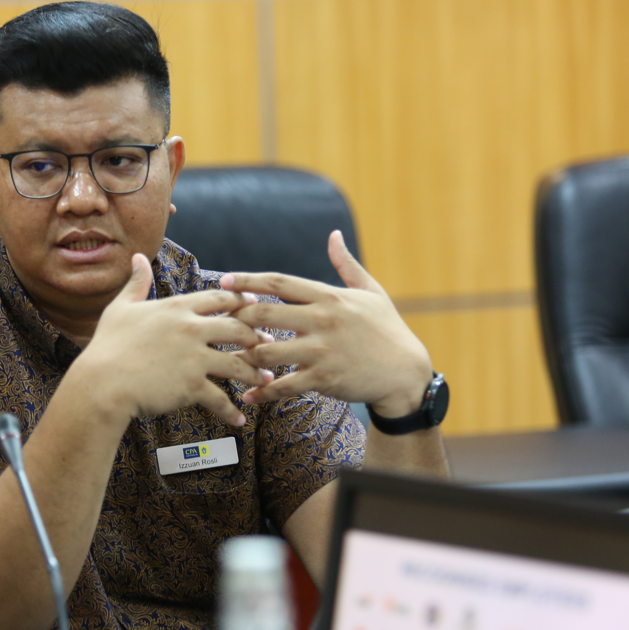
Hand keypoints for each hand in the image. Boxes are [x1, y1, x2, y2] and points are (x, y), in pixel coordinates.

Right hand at [77, 253, 274, 426]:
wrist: (101, 383)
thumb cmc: (108, 345)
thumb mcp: (121, 308)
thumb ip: (136, 282)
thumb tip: (138, 257)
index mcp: (177, 308)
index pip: (220, 298)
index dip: (241, 301)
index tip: (255, 306)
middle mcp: (191, 329)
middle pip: (238, 328)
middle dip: (257, 337)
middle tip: (268, 345)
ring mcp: (194, 358)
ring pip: (238, 364)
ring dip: (256, 374)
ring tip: (266, 381)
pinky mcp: (192, 385)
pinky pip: (220, 398)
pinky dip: (232, 411)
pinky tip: (239, 419)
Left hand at [222, 231, 432, 417]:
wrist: (407, 373)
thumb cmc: (387, 330)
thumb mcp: (371, 292)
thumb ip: (346, 265)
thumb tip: (333, 235)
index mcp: (330, 297)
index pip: (280, 282)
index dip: (248, 281)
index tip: (224, 281)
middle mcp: (323, 320)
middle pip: (266, 313)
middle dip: (238, 317)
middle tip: (221, 321)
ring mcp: (323, 350)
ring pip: (268, 351)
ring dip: (245, 355)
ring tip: (230, 358)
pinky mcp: (325, 378)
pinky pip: (284, 385)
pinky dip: (263, 391)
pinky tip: (250, 394)